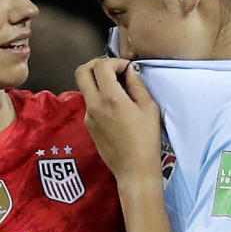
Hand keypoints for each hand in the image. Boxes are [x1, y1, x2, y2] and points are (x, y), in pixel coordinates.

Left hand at [75, 56, 162, 182]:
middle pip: (82, 71)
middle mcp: (94, 105)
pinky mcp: (89, 126)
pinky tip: (116, 107)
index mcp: (110, 98)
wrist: (134, 170)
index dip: (115, 61)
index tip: (127, 68)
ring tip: (118, 90)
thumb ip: (137, 84)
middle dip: (97, 64)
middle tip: (113, 70)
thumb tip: (130, 71)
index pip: (101, 65)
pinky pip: (90, 103)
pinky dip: (100, 97)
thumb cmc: (146, 140)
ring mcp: (89, 116)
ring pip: (85, 88)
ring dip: (98, 82)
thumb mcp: (148, 107)